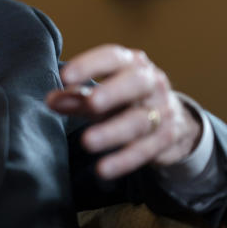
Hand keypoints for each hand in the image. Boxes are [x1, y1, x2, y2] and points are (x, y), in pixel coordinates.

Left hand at [45, 44, 201, 179]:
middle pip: (135, 83)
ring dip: (112, 132)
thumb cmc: (127, 100)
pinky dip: (123, 161)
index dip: (89, 65)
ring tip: (87, 142)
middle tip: (90, 103)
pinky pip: (145, 150)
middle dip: (113, 92)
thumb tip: (50, 100)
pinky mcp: (167, 138)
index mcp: (132, 63)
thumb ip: (76, 97)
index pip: (112, 57)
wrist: (176, 120)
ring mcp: (162, 110)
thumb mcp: (102, 94)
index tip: (65, 76)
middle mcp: (151, 83)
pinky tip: (103, 169)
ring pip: (139, 121)